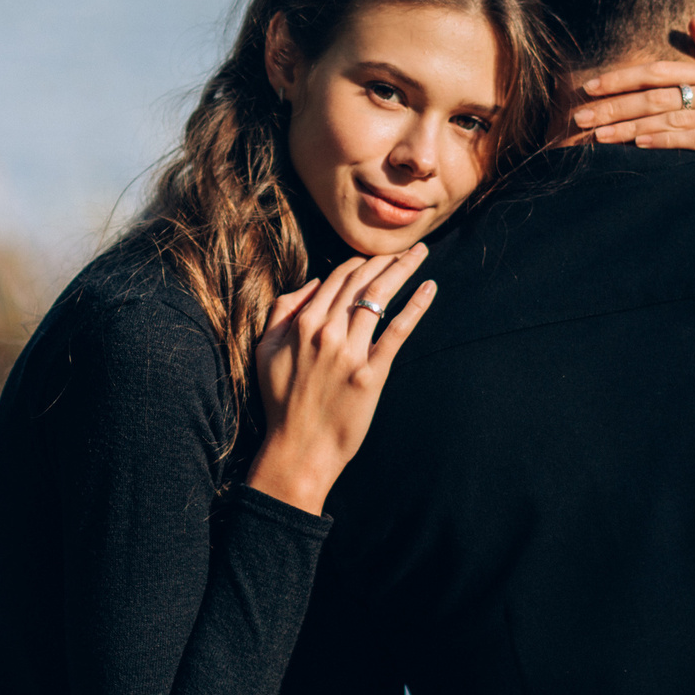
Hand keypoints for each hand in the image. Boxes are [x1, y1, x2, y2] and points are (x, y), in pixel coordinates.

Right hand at [247, 249, 435, 513]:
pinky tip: (430, 286)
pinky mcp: (372, 373)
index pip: (336, 278)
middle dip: (385, 258)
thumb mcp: (265, 350)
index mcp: (302, 323)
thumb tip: (315, 284)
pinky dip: (417, 305)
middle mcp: (327, 331)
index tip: (373, 257)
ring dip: (403, 269)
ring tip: (420, 253)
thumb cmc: (281, 401)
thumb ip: (281, 310)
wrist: (298, 448)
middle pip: (361, 281)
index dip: (358, 262)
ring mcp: (351, 352)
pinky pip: (398, 330)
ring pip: (380, 296)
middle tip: (404, 246)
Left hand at [567, 17, 694, 174]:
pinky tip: (640, 144)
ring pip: (674, 118)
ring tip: (599, 137)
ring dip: (631, 128)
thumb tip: (694, 20)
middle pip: (660, 95)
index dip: (624, 77)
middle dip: (616, 106)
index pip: (662, 70)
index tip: (590, 87)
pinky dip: (667, 140)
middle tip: (580, 118)